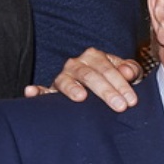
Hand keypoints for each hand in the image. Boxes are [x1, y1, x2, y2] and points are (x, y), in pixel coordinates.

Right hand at [23, 48, 141, 107]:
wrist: (102, 90)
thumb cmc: (116, 81)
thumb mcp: (127, 74)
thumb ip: (130, 70)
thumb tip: (128, 72)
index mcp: (95, 57)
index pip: (107, 69)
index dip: (121, 84)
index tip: (131, 101)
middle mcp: (76, 64)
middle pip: (89, 75)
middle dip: (106, 91)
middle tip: (120, 106)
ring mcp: (62, 77)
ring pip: (66, 80)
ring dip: (73, 89)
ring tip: (81, 97)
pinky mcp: (51, 91)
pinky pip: (42, 90)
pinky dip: (36, 91)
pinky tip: (32, 92)